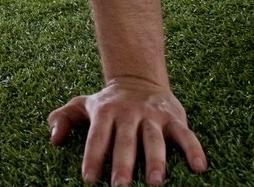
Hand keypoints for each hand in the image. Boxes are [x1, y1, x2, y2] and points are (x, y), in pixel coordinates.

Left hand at [47, 79, 206, 185]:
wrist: (139, 78)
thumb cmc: (108, 103)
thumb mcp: (82, 104)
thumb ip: (63, 118)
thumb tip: (54, 139)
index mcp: (105, 111)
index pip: (98, 136)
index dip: (92, 157)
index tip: (89, 179)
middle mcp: (129, 113)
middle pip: (126, 140)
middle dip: (123, 164)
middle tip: (121, 186)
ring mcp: (153, 115)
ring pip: (155, 139)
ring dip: (156, 160)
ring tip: (155, 182)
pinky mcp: (174, 117)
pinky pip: (186, 134)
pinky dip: (194, 149)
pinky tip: (200, 168)